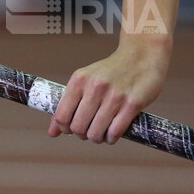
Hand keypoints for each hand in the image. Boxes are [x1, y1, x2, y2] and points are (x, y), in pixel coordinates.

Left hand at [47, 37, 171, 144]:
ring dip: (97, 138)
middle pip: (78, 127)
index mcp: (79, 80)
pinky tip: (112, 133)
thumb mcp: (85, 79)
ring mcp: (114, 96)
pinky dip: (111, 138)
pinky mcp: (132, 104)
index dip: (64, 129)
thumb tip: (52, 132)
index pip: (62, 116)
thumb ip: (69, 104)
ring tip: (101, 133)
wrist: (141, 56)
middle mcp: (95, 88)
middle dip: (82, 135)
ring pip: (95, 133)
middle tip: (89, 131)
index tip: (71, 129)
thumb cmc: (111, 70)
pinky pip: (115, 132)